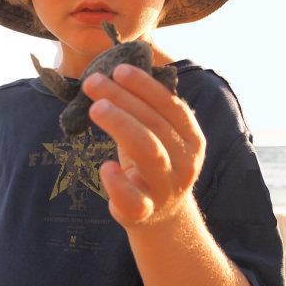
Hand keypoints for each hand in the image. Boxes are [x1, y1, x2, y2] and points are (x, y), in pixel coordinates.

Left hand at [83, 64, 204, 227]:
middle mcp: (185, 162)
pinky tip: (105, 166)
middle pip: (155, 124)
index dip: (145, 86)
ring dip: (121, 125)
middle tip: (93, 82)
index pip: (171, 106)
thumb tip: (118, 69)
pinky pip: (133, 198)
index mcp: (191, 139)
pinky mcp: (143, 211)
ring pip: (149, 152)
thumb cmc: (153, 164)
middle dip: (123, 99)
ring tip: (95, 108)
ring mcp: (166, 188)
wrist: (162, 217)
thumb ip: (147, 110)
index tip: (119, 69)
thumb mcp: (158, 136)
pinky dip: (118, 182)